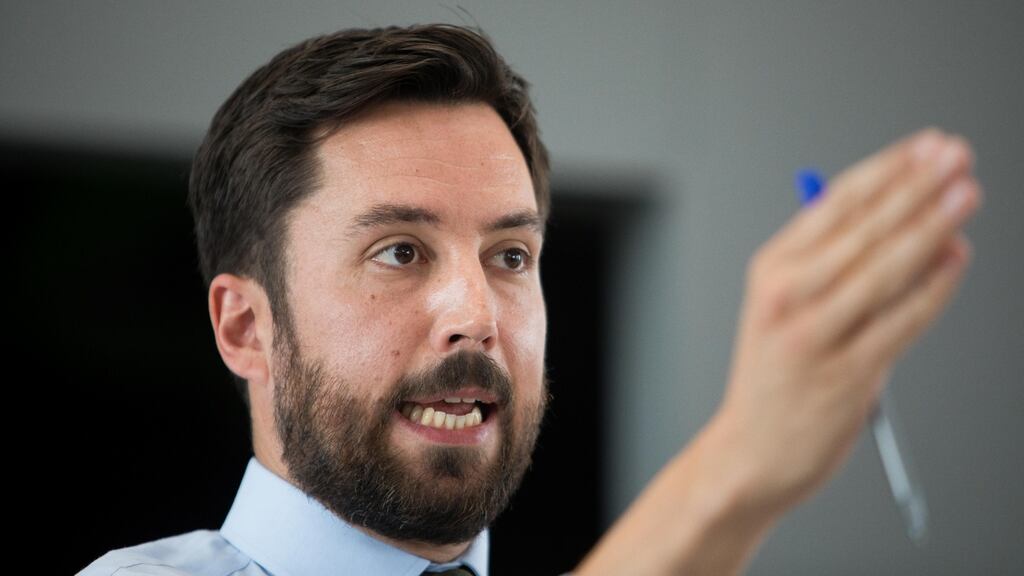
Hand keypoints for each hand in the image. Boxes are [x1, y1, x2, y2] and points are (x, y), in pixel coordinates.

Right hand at [713, 128, 981, 516]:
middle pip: (864, 227)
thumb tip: (908, 217)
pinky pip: (904, 320)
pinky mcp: (847, 371)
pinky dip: (935, 286)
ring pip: (886, 266)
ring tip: (966, 194)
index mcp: (771, 270)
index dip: (888, 169)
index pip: (834, 203)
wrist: (753, 450)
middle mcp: (789, 296)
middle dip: (917, 185)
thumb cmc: (776, 376)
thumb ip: (835, 264)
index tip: (926, 146)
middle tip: (955, 155)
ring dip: (933, 225)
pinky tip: (956, 259)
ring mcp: (816, 333)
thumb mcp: (785, 307)